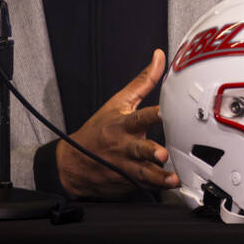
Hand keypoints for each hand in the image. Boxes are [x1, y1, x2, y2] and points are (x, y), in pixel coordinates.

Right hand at [56, 49, 180, 198]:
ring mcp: (125, 166)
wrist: (72, 163)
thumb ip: (143, 81)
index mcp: (122, 124)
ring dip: (157, 176)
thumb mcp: (118, 102)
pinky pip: (143, 186)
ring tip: (171, 179)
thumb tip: (159, 56)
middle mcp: (124, 146)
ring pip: (143, 172)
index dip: (151, 114)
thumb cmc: (99, 129)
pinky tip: (170, 187)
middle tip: (161, 153)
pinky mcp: (127, 182)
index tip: (164, 112)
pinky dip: (156, 187)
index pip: (138, 116)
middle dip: (149, 151)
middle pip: (139, 149)